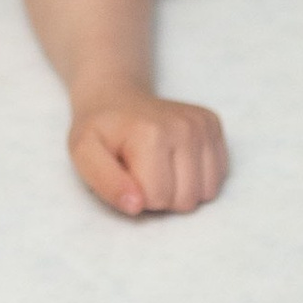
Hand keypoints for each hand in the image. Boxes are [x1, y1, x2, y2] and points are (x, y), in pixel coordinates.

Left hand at [67, 88, 227, 218]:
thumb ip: (106, 183)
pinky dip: (197, 178)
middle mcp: (185, 126)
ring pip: (206, 193)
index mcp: (152, 134)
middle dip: (161, 195)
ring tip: (159, 166)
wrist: (116, 96)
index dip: (137, 195)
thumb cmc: (100, 130)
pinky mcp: (213, 125)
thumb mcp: (83, 154)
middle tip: (142, 170)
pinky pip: (219, 177)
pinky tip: (176, 159)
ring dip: (181, 189)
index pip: (157, 199)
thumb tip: (136, 206)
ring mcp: (202, 124)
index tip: (125, 172)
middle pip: (185, 200)